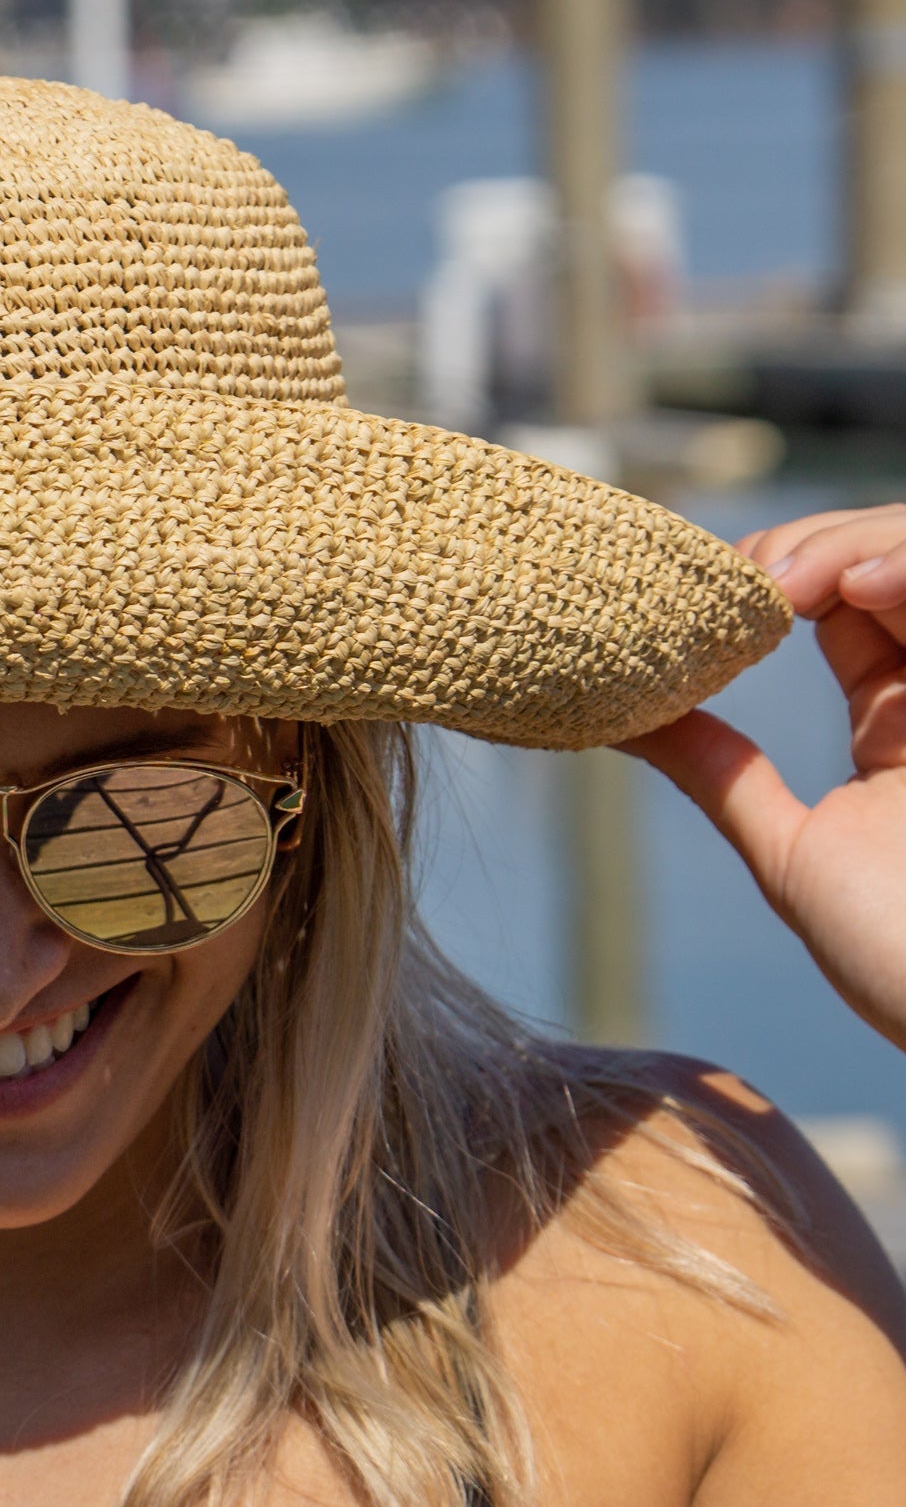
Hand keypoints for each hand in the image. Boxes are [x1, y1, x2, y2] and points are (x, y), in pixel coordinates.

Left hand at [622, 505, 905, 1048]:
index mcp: (899, 727)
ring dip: (858, 543)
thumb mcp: (793, 855)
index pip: (847, 600)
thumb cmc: (898, 963)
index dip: (782, 571)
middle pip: (890, 563)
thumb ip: (722, 777)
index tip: (711, 586)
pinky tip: (858, 587)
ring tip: (789, 582)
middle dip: (815, 545)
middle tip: (747, 576)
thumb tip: (627, 722)